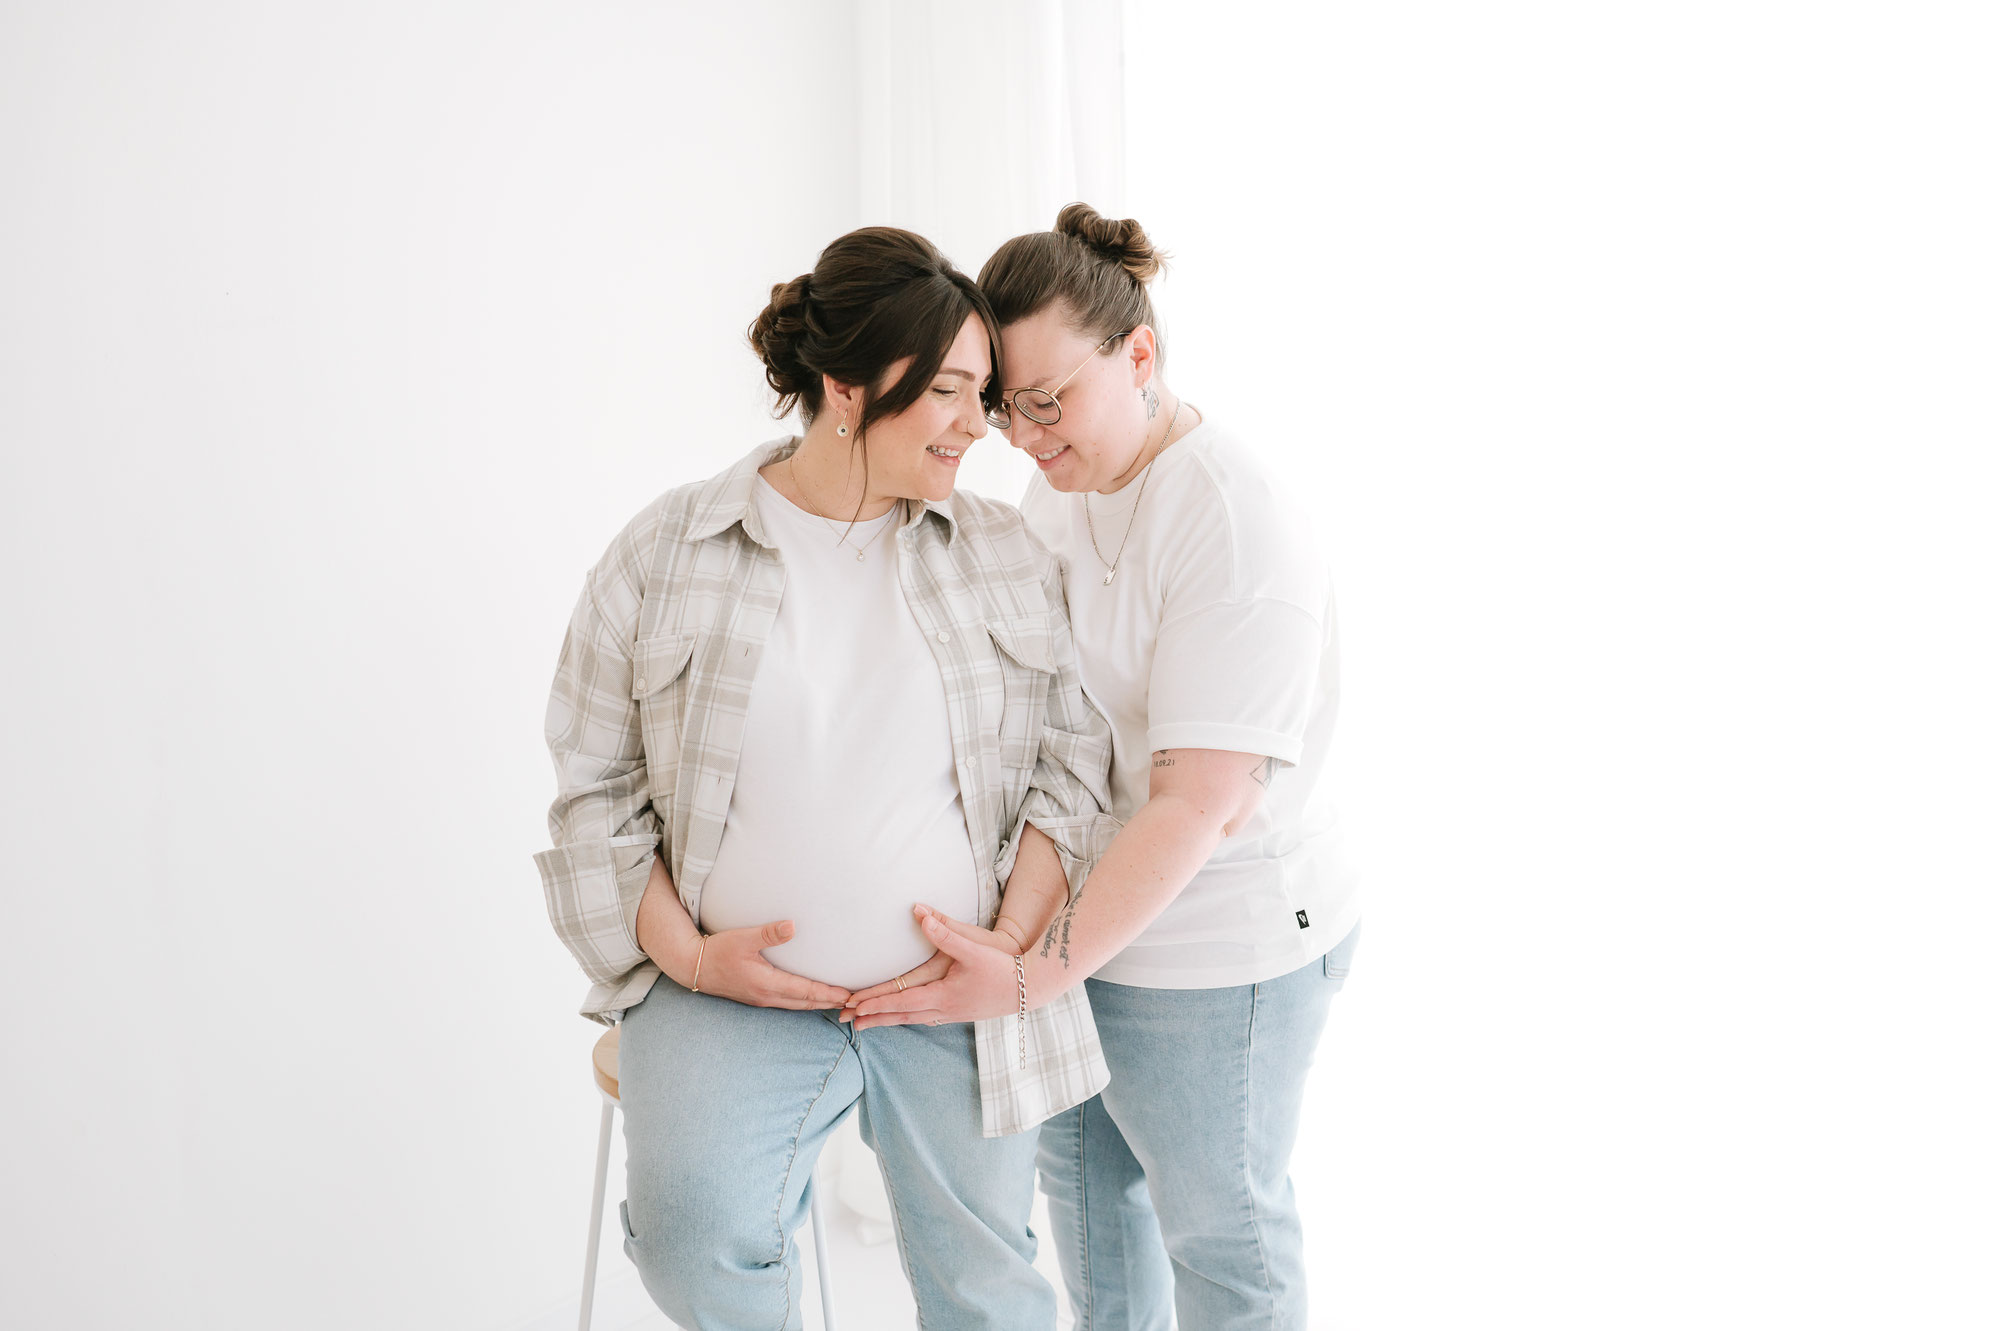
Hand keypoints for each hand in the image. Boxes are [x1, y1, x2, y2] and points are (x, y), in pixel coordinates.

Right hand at [680, 920, 852, 1010]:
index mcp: (767, 984)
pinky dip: (804, 1001)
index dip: (828, 994)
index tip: (848, 996)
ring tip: (839, 1001)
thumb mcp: (743, 938)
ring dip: (818, 1004)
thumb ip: (768, 933)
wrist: (694, 966)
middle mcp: (767, 996)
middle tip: (854, 1002)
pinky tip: (811, 997)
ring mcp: (762, 999)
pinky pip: (788, 1003)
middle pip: (806, 1003)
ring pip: (797, 1005)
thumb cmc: (718, 951)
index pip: (805, 991)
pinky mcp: (757, 996)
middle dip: (830, 1002)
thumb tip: (792, 926)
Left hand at [841, 905, 1022, 1029]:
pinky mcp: (959, 1013)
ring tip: (868, 1024)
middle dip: (874, 1018)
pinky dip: (907, 1020)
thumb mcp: (972, 948)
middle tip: (848, 1022)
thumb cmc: (1001, 967)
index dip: (876, 1003)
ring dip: (888, 1020)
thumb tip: (919, 913)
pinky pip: (925, 1019)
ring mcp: (951, 1015)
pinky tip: (905, 1018)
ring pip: (912, 1020)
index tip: (855, 1007)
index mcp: (943, 995)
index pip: (901, 1001)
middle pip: (901, 1016)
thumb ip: (944, 932)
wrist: (1028, 988)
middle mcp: (943, 1010)